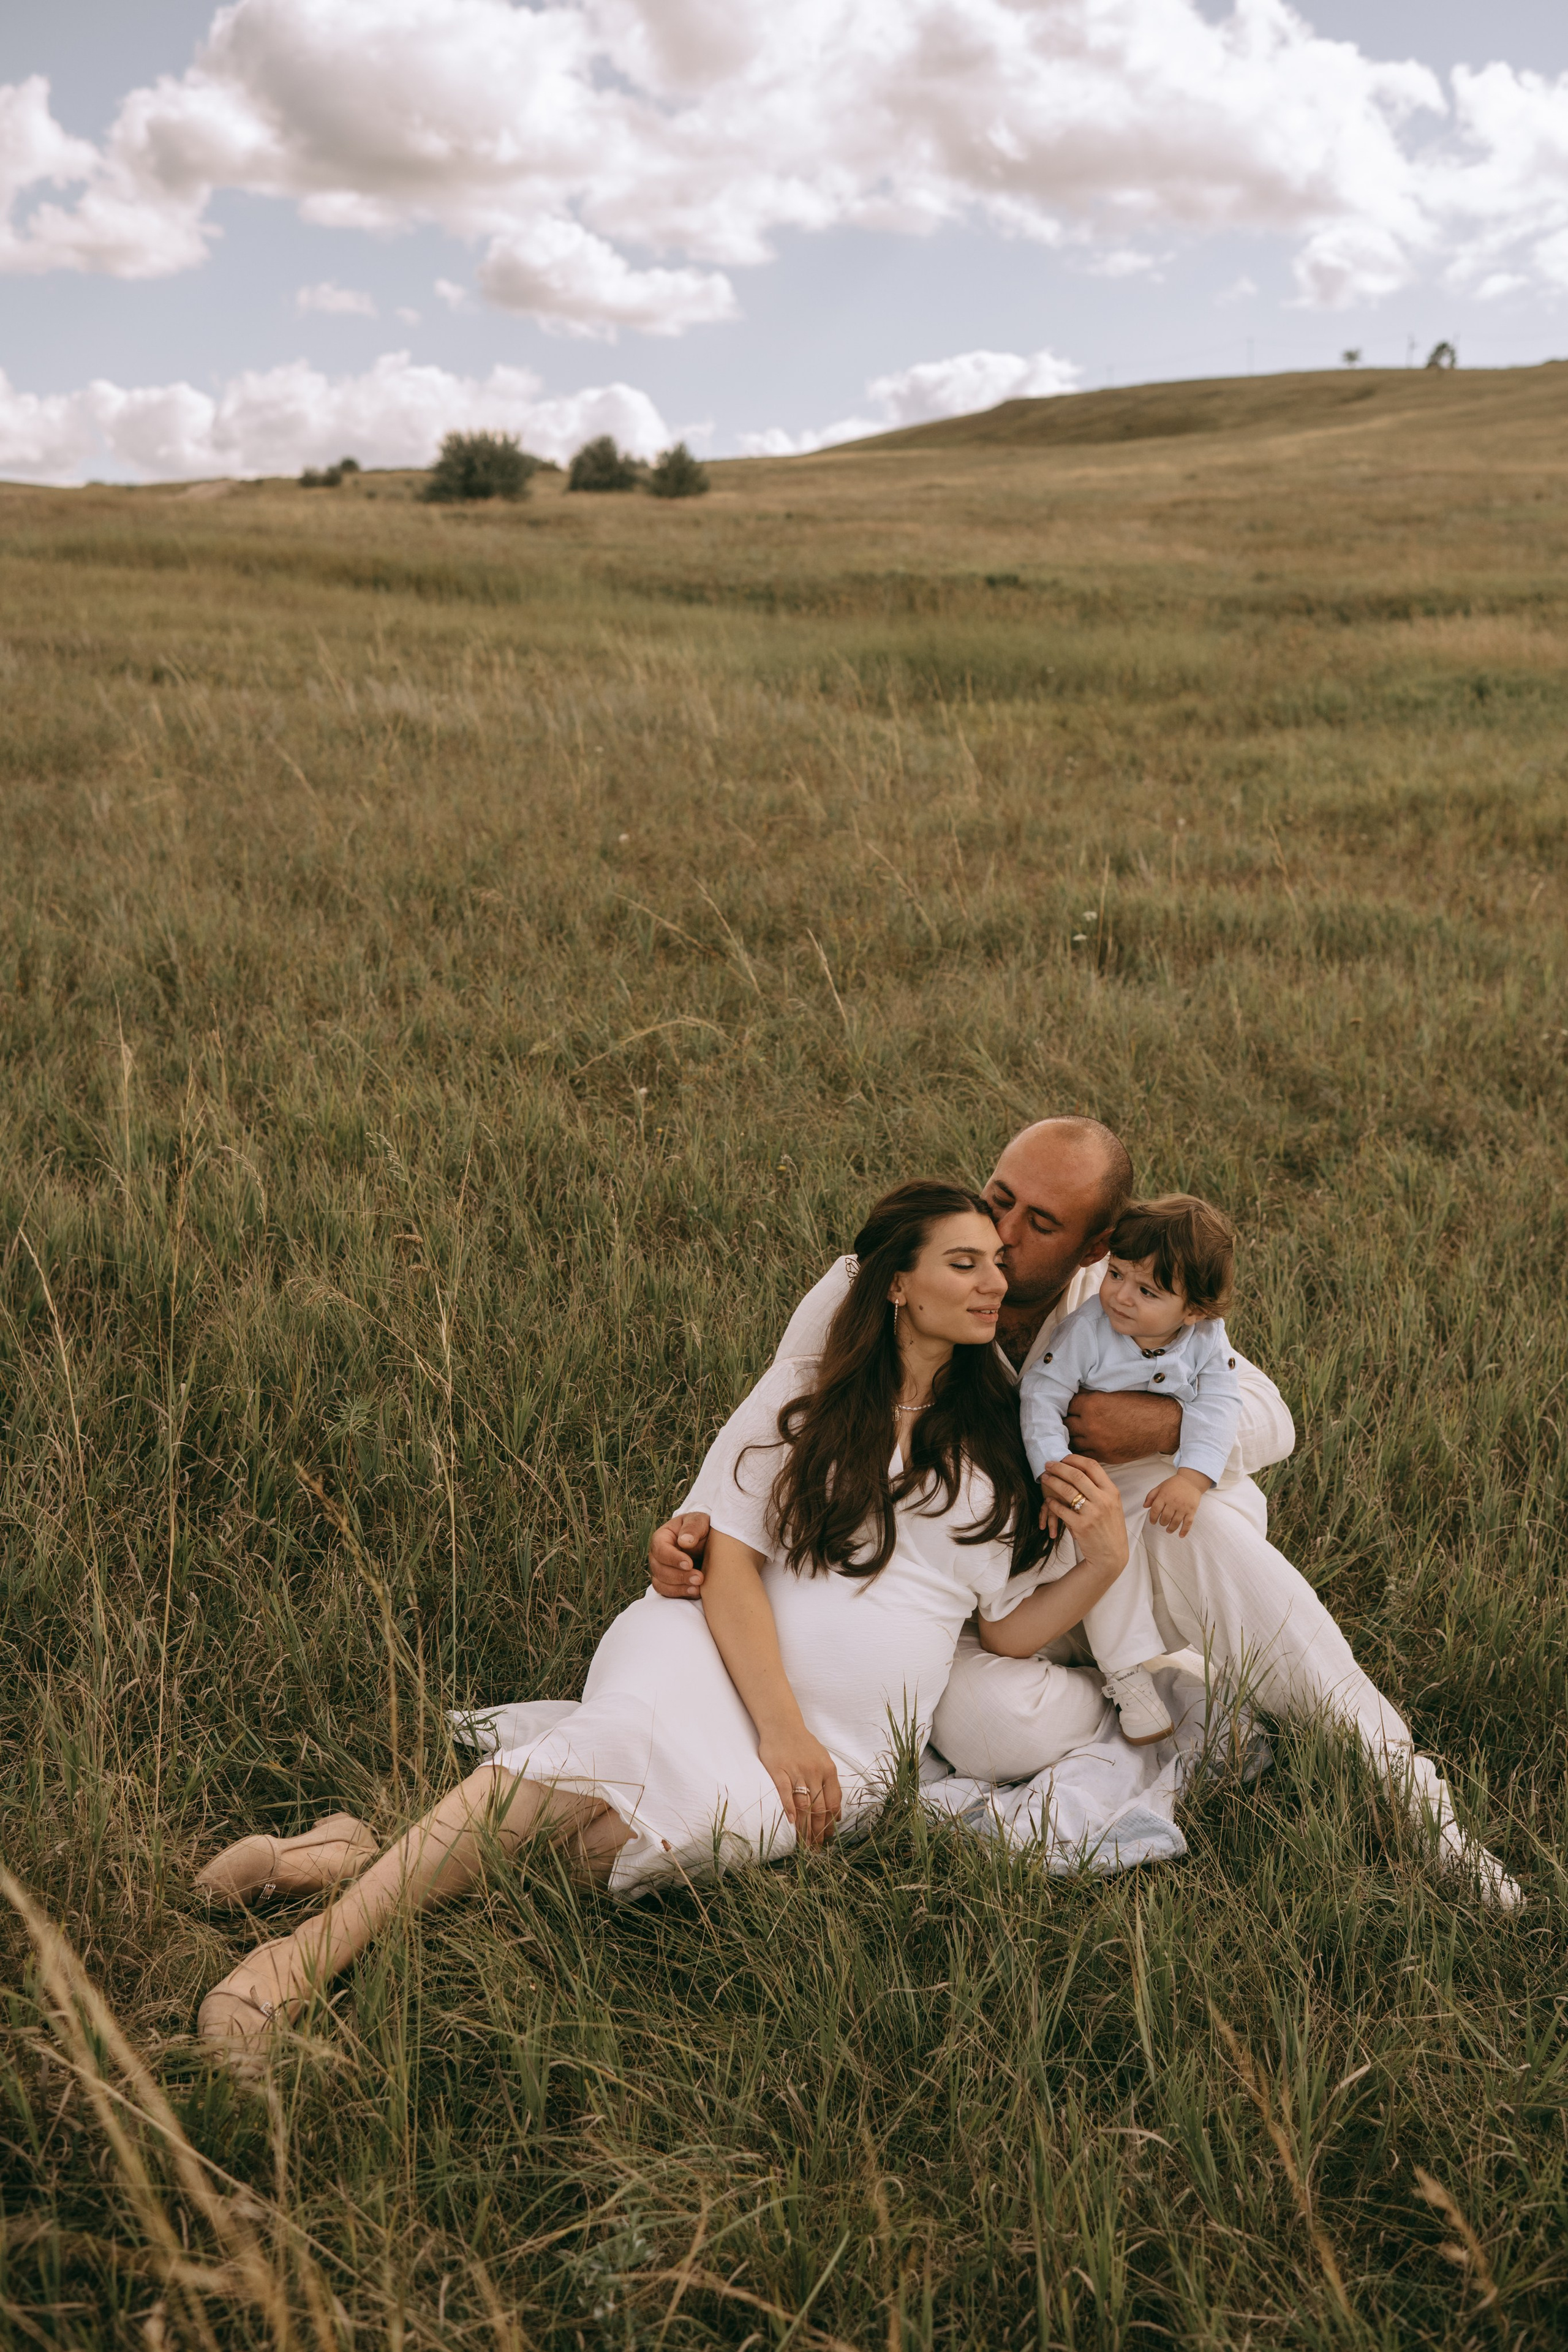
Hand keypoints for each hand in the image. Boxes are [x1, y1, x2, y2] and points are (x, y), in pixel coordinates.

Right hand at [649, 1510, 708, 1597]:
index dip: (673, 1558)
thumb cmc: (700, 1528)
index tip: (689, 1563)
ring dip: (679, 1588)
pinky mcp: (668, 1583)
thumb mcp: (699, 1521)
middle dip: (679, 1576)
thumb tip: (684, 1541)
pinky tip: (695, 1592)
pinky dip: (680, 1594)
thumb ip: (692, 1528)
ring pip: (661, 1584)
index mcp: (661, 1537)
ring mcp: (660, 1571)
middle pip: (658, 1569)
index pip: (660, 1549)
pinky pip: (667, 1593)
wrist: (707, 1541)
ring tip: (697, 1588)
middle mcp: (657, 1556)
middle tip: (699, 1578)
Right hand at [757, 1724, 842, 1847]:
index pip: (832, 1803)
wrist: (782, 1724)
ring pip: (804, 1804)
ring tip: (805, 1843)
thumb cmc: (803, 1744)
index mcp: (828, 1770)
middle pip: (819, 1808)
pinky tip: (791, 1822)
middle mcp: (814, 1772)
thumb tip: (836, 1813)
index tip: (827, 1838)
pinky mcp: (778, 1770)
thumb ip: (830, 1783)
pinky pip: (785, 1792)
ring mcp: (796, 1771)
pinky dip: (789, 1808)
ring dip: (805, 1827)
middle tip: (816, 1848)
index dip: (830, 1823)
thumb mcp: (823, 1759)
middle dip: (818, 1831)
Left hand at [1038, 1455, 1127, 1574]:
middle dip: (1059, 1467)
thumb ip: (1101, 1489)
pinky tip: (1048, 1500)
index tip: (1064, 1458)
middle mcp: (1103, 1500)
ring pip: (1067, 1490)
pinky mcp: (1081, 1526)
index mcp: (1112, 1492)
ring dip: (1052, 1481)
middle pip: (1076, 1475)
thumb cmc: (1110, 1528)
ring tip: (1044, 1478)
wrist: (1111, 1555)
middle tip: (1048, 1464)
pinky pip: (1061, 1509)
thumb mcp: (1113, 1505)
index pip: (1092, 1466)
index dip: (1075, 1459)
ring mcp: (1092, 1513)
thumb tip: (1083, 1470)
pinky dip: (1052, 1503)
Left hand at [1065, 1390, 1181, 1465]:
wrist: (1160, 1425)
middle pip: (1065, 1424)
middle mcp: (1090, 1423)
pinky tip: (1080, 1446)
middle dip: (1065, 1422)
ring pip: (1071, 1441)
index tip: (1066, 1408)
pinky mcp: (1104, 1455)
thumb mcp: (1112, 1394)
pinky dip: (1080, 1450)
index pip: (1067, 1405)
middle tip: (1066, 1422)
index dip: (1067, 1406)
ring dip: (1071, 1438)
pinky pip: (1083, 1454)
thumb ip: (1092, 1397)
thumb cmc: (1140, 1405)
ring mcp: (1096, 1442)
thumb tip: (1075, 1396)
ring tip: (1070, 1435)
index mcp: (1092, 1404)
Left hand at [1144, 1468, 1211, 1536]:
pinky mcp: (1191, 1510)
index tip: (1153, 1522)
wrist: (1191, 1480)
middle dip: (1162, 1523)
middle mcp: (1173, 1502)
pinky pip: (1188, 1523)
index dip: (1152, 1518)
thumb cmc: (1174, 1484)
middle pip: (1165, 1517)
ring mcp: (1183, 1507)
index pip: (1155, 1510)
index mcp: (1164, 1496)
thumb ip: (1151, 1496)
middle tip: (1162, 1523)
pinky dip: (1184, 1530)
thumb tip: (1145, 1506)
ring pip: (1175, 1522)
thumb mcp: (1160, 1486)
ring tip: (1168, 1530)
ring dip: (1171, 1528)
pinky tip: (1180, 1535)